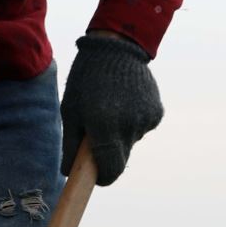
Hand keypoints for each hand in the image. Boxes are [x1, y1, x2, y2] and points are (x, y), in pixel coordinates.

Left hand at [61, 32, 162, 183]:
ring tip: (111, 108)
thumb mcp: (71, 111)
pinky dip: (132, 122)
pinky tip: (125, 102)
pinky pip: (141, 128)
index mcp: (104, 125)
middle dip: (109, 156)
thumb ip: (71, 144)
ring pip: (131, 143)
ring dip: (120, 135)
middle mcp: (129, 125)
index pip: (110, 170)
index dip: (102, 178)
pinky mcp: (157, 112)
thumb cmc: (86, 81)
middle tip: (97, 136)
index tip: (96, 176)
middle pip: (121, 159)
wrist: (116, 48)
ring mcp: (146, 119)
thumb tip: (69, 173)